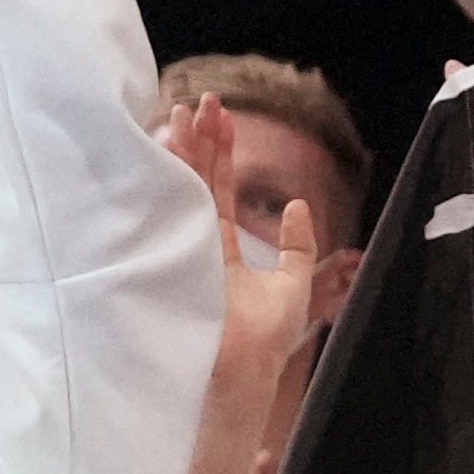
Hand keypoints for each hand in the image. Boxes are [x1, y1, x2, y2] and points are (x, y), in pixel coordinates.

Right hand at [162, 95, 324, 420]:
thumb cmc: (267, 342)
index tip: (222, 118)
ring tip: (185, 110)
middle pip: (198, 183)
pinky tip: (174, 143)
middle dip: (200, 141)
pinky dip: (176, 176)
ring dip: (186, 149)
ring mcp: (187, 248)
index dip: (221, 155)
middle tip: (202, 101)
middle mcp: (201, 244)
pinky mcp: (180, 254)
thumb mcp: (295, 286)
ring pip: (185, 189)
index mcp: (224, 250)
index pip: (219, 191)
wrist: (246, 371)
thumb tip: (299, 206)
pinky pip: (178, 208)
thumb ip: (299, 248)